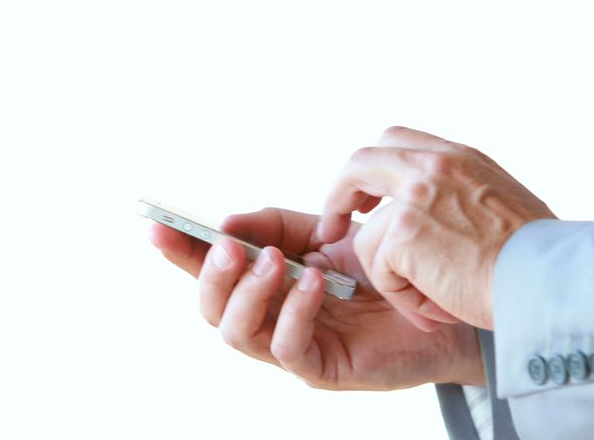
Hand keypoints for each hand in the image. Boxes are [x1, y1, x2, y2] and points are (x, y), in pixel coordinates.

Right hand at [149, 207, 485, 389]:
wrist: (437, 297)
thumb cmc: (376, 265)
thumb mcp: (321, 232)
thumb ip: (273, 225)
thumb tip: (225, 224)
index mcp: (261, 284)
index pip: (208, 269)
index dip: (179, 251)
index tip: (156, 225)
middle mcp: (266, 318)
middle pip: (211, 308)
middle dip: (210, 274)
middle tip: (228, 246)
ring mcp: (290, 347)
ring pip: (237, 333)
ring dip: (248, 293)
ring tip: (274, 261)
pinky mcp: (321, 368)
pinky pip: (287, 349)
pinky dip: (292, 311)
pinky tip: (312, 281)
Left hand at [317, 126, 556, 329]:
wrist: (555, 279)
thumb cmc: (541, 259)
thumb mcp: (502, 203)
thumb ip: (461, 196)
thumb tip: (436, 215)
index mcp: (458, 158)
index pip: (396, 141)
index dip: (371, 170)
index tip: (367, 201)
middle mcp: (433, 167)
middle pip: (360, 162)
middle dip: (338, 196)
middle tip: (332, 229)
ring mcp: (414, 196)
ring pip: (367, 236)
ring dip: (392, 276)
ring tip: (437, 300)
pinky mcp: (402, 233)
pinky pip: (380, 271)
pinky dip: (404, 298)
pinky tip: (441, 307)